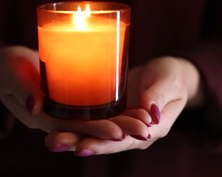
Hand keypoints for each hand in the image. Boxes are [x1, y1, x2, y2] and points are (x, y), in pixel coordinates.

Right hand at [0, 46, 149, 141]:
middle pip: (89, 128)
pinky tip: (130, 105)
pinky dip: (111, 108)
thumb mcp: (10, 74)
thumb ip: (22, 89)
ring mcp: (65, 110)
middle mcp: (56, 118)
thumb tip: (35, 108)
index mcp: (41, 118)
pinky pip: (93, 105)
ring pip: (95, 119)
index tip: (118, 133)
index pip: (72, 129)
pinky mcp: (71, 99)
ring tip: (144, 121)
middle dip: (116, 130)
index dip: (95, 132)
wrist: (6, 64)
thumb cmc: (5, 67)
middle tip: (143, 128)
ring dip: (119, 121)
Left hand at [45, 56, 203, 155]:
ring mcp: (119, 121)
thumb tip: (149, 113)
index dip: (103, 145)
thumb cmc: (172, 78)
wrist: (166, 74)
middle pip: (103, 140)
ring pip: (93, 131)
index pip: (123, 141)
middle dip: (77, 142)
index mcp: (150, 129)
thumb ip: (158, 96)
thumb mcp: (170, 83)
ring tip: (49, 139)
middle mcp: (131, 131)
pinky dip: (75, 121)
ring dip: (71, 135)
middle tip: (53, 143)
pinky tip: (56, 120)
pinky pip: (92, 118)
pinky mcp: (111, 111)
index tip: (82, 146)